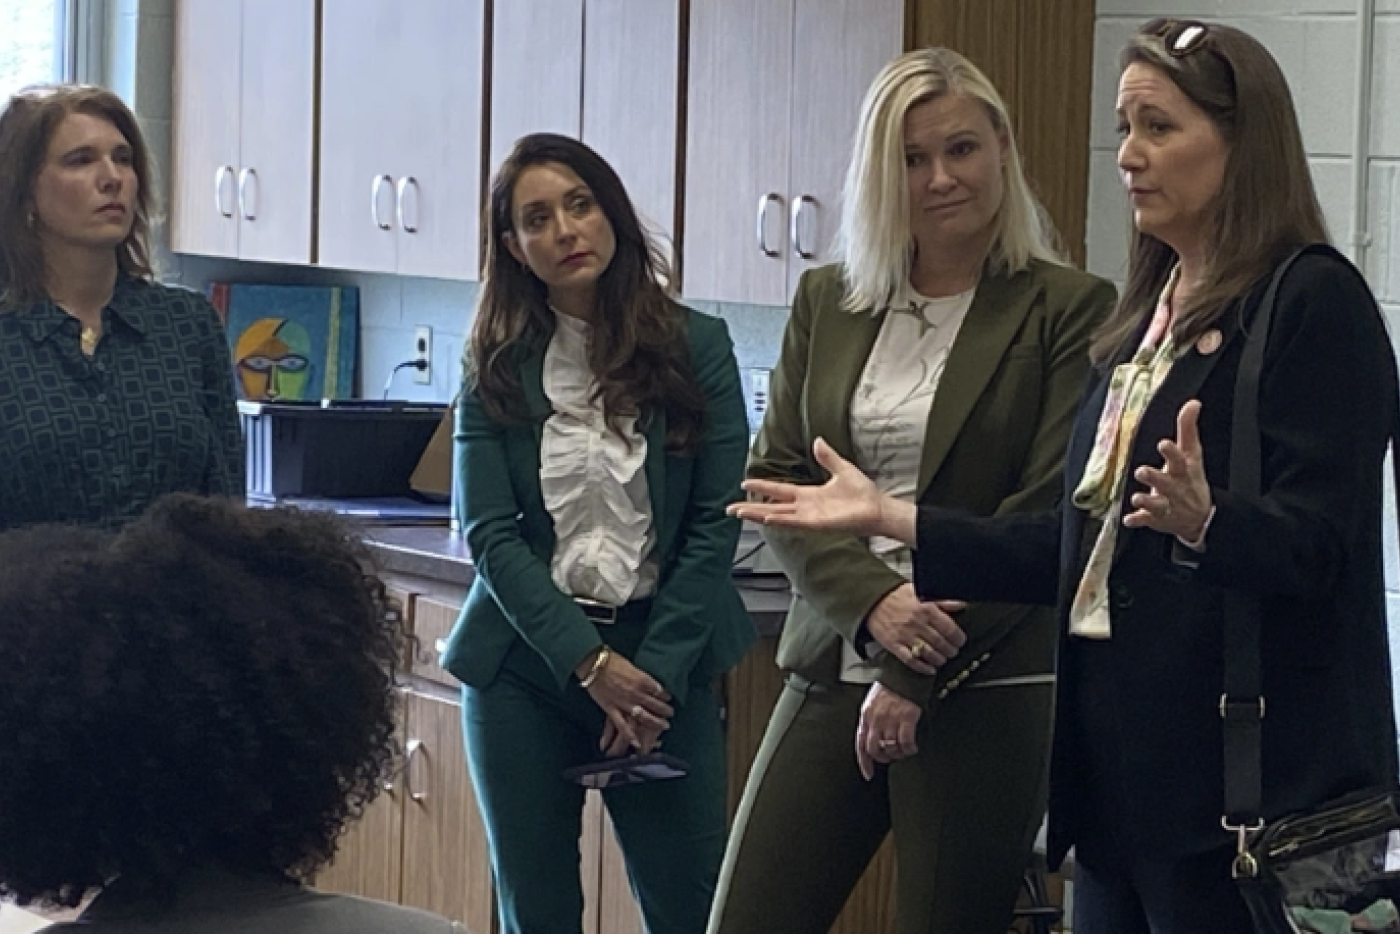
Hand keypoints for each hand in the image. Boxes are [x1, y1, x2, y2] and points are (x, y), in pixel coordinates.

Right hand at [577, 650, 673, 752]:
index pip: (659, 691)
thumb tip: (647, 681)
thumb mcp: (631, 665)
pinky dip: (630, 735)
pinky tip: (637, 743)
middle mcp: (636, 693)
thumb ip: (640, 676)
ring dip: (656, 723)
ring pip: (644, 717)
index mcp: (642, 680)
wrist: (593, 663)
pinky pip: (622, 725)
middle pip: (656, 705)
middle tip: (671, 713)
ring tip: (664, 726)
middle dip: (665, 710)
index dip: (665, 696)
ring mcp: (624, 703)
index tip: (668, 698)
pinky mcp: (612, 709)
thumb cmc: (611, 660)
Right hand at [729, 437, 894, 537]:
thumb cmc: (862, 493)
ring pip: (777, 516)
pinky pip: (794, 522)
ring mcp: (809, 517)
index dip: (762, 487)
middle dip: (750, 508)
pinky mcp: (817, 524)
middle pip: (770, 507)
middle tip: (730, 509)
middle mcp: (804, 507)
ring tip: (739, 513)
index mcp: (808, 495)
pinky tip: (766, 518)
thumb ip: (827, 456)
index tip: (744, 484)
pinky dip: (780, 520)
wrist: (877, 507)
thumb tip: (818, 440)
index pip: (778, 490)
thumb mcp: (841, 468)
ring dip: (757, 514)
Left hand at [855, 682, 921, 780]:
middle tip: (891, 757)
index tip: (869, 774)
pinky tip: (912, 747)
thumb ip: (871, 720)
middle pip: (875, 749)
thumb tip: (872, 740)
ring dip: (898, 753)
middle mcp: (876, 719)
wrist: (905, 672)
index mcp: (866, 715)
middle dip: (883, 758)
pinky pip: (906, 742)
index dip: (864, 762)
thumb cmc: (890, 687)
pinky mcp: (907, 718)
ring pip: (891, 748)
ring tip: (903, 751)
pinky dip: (910, 749)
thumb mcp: (873, 702)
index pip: (861, 744)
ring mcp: (891, 719)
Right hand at [864, 584, 966, 675]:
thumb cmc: (897, 597)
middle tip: (953, 651)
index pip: (949, 628)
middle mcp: (916, 623)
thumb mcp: (921, 592)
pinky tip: (930, 669)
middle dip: (950, 650)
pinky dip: (923, 667)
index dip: (958, 638)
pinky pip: (911, 660)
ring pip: (928, 653)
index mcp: (926, 609)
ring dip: (939, 659)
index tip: (960, 641)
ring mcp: (905, 635)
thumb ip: (942, 600)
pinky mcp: (894, 645)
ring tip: (942, 659)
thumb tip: (962, 605)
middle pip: (941, 643)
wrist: (873, 602)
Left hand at [1124, 399, 1212, 539]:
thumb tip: (1193, 403)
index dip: (1171, 452)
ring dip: (1146, 500)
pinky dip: (1138, 520)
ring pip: (1156, 504)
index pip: (1179, 459)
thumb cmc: (1190, 479)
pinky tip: (1128, 520)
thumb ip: (1188, 429)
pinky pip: (1146, 520)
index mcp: (1183, 471)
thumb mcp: (1192, 455)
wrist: (1201, 517)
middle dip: (1155, 477)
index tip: (1163, 444)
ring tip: (1136, 497)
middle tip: (1142, 471)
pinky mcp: (1156, 519)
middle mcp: (1175, 488)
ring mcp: (1166, 505)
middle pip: (1166, 482)